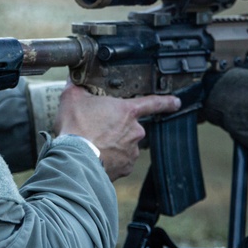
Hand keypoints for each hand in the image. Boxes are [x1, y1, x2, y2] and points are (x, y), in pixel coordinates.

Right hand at [54, 82, 180, 180]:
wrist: (75, 159)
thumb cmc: (76, 128)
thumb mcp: (72, 98)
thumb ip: (78, 86)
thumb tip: (75, 80)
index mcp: (126, 111)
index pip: (153, 103)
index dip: (166, 101)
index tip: (175, 102)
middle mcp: (134, 131)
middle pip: (129, 126)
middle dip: (116, 127)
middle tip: (97, 128)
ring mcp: (131, 151)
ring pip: (125, 144)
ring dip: (113, 143)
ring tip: (94, 143)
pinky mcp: (125, 167)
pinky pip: (121, 161)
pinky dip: (111, 159)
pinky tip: (97, 155)